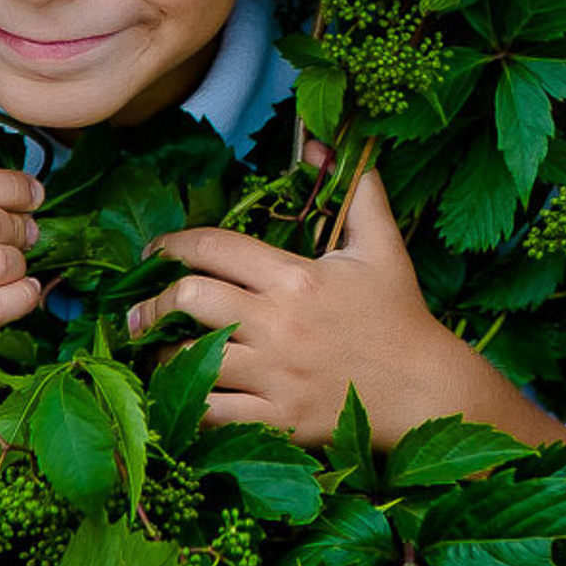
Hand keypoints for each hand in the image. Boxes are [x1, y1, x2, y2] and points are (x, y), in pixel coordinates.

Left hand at [126, 155, 467, 445]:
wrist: (425, 388)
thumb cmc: (399, 314)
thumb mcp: (382, 244)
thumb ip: (354, 189)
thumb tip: (320, 145)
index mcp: (296, 278)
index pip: (213, 247)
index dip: (172, 245)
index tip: (155, 253)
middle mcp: (278, 324)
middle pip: (187, 299)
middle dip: (154, 301)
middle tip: (141, 309)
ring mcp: (274, 376)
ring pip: (186, 361)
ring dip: (161, 355)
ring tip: (156, 352)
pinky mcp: (276, 420)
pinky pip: (209, 413)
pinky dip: (185, 403)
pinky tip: (182, 393)